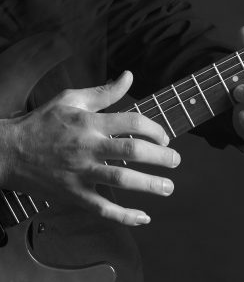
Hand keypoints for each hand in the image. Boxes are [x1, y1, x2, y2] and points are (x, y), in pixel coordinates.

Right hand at [4, 71, 180, 225]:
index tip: (164, 138)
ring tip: (169, 187)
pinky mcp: (74, 194)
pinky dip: (124, 216)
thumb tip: (129, 76)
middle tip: (176, 162)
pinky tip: (143, 218)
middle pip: (133, 152)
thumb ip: (104, 91)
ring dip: (150, 185)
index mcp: (90, 123)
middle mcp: (88, 147)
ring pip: (122, 180)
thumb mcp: (71, 99)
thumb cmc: (43, 122)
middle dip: (161, 158)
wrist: (10, 151)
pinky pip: (102, 208)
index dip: (155, 130)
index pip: (133, 123)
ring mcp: (81, 173)